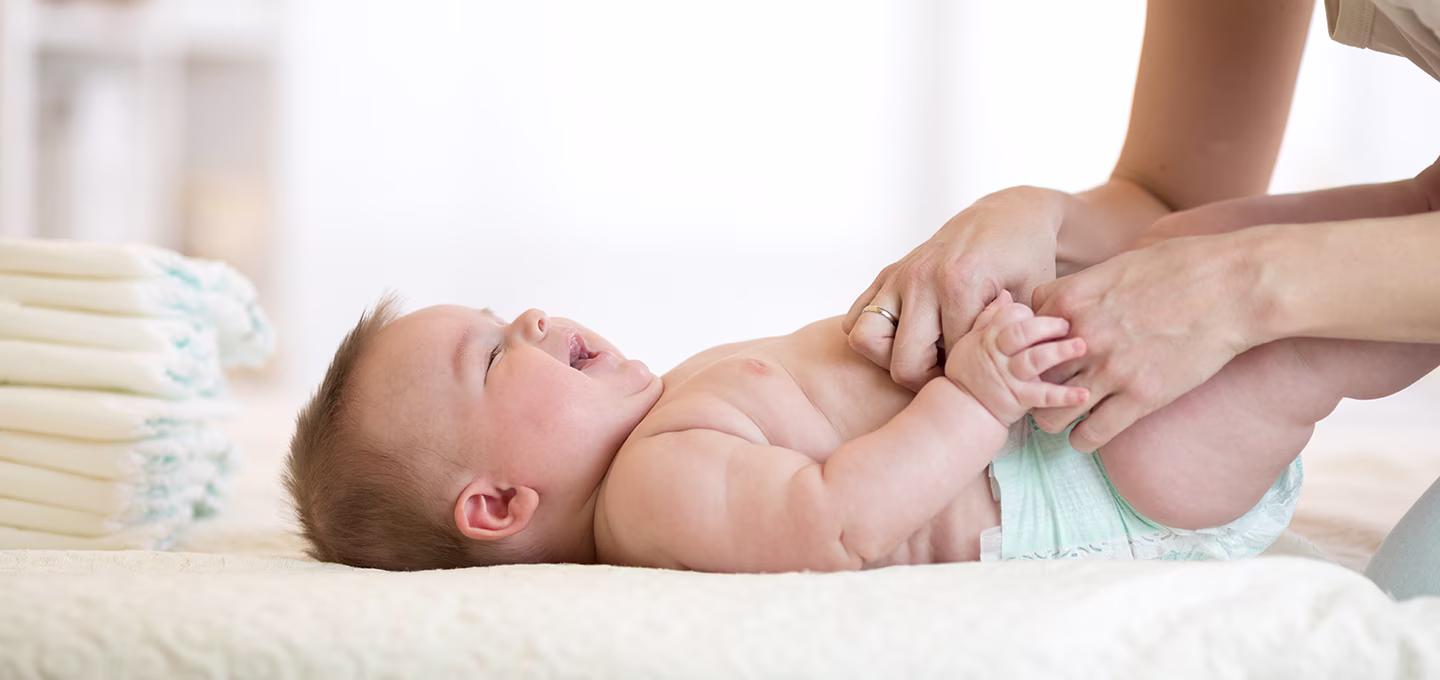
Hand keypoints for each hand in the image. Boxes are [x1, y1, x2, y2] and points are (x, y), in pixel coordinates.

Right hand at [844, 187, 1066, 390]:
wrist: (1008, 215)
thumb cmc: (1027, 260)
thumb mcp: (1033, 299)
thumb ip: (1016, 339)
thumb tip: (1004, 383)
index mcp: (959, 284)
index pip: (949, 362)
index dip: (968, 380)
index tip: (982, 377)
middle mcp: (921, 278)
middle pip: (902, 362)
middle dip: (926, 380)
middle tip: (951, 375)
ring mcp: (899, 274)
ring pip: (865, 340)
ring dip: (889, 358)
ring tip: (924, 356)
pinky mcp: (887, 273)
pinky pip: (855, 318)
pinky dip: (874, 336)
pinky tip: (908, 336)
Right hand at [945, 291, 1089, 425]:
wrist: (963, 409)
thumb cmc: (968, 373)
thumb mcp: (970, 341)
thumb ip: (989, 318)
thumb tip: (1005, 294)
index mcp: (989, 337)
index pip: (1010, 315)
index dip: (1029, 312)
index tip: (1044, 312)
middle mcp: (1000, 354)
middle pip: (1023, 333)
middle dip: (1047, 325)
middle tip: (1068, 324)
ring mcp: (1010, 376)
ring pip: (1035, 359)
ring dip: (1059, 352)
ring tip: (1081, 346)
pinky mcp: (1020, 398)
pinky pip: (1043, 396)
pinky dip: (1064, 396)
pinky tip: (1084, 393)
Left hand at [1029, 234, 1259, 451]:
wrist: (1233, 286)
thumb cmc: (1182, 266)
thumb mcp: (1119, 263)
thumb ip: (1086, 286)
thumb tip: (1070, 299)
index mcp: (1072, 299)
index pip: (1021, 333)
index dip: (1030, 346)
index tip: (1041, 355)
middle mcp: (1082, 337)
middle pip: (1030, 375)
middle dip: (1033, 385)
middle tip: (1044, 392)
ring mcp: (1111, 369)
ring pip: (1051, 414)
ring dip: (1053, 418)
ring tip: (1064, 418)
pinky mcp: (1142, 396)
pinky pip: (1092, 434)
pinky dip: (1084, 439)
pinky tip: (1089, 435)